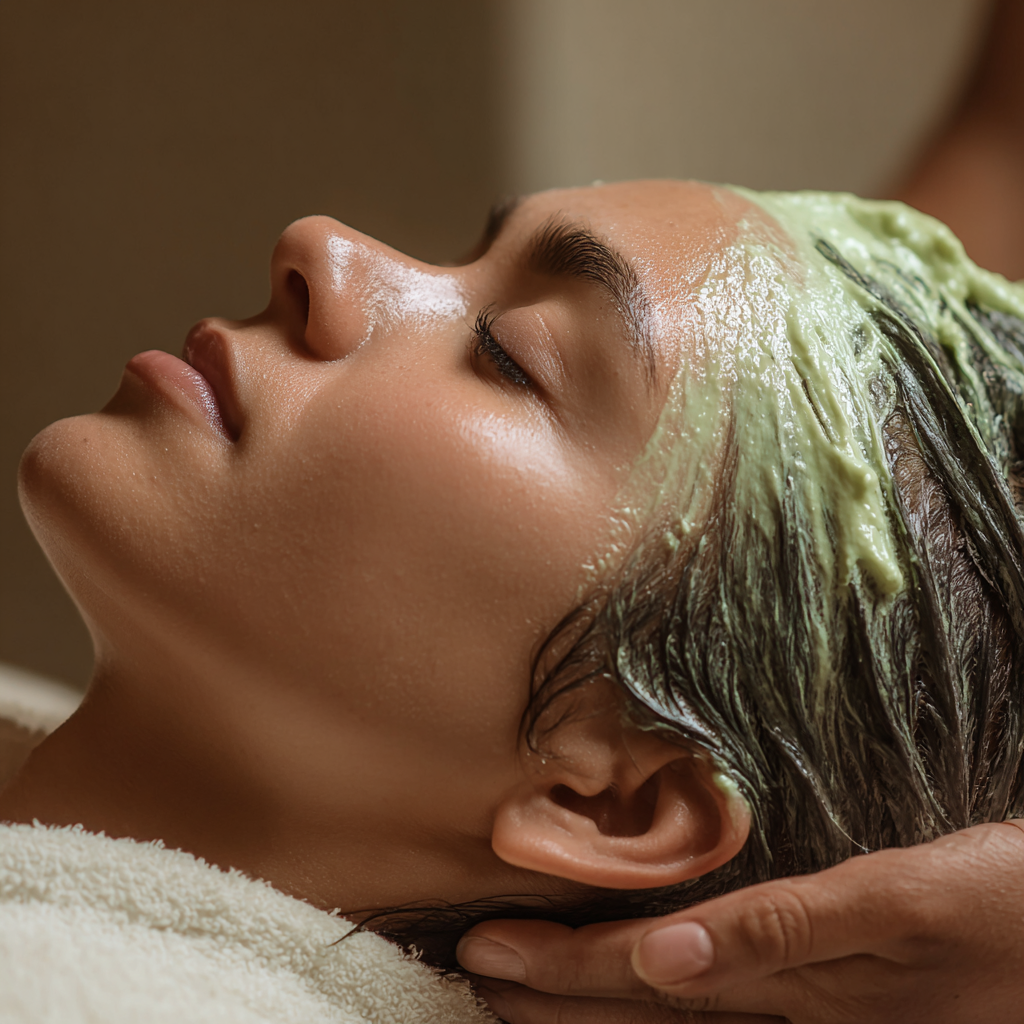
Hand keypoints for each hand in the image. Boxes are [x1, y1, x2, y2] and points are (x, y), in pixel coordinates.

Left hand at [457, 820, 1023, 1022]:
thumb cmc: (1003, 905)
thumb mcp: (904, 902)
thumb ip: (789, 930)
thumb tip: (671, 953)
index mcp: (794, 977)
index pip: (647, 974)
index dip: (563, 967)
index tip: (483, 950)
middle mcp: (791, 1009)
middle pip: (648, 1008)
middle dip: (554, 994)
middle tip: (472, 973)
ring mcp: (816, 1017)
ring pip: (679, 1019)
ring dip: (592, 1008)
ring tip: (515, 993)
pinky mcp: (840, 1002)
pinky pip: (735, 1015)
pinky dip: (668, 1005)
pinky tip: (642, 996)